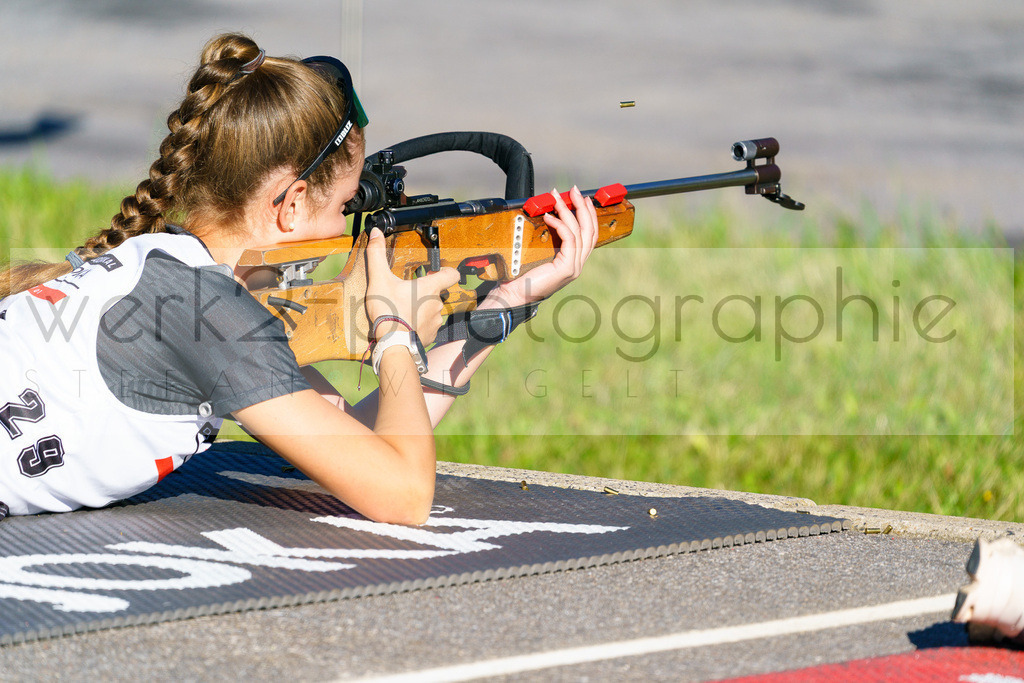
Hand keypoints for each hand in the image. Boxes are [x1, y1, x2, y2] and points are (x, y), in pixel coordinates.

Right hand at [364, 228, 458, 343]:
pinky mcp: (431, 335)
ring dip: (421, 309)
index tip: (435, 272)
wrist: (393, 343)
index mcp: (430, 287)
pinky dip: (419, 324)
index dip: (446, 271)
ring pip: (432, 310)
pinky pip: (428, 326)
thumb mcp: (379, 279)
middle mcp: (438, 303)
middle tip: (406, 293)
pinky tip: (405, 324)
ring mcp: (436, 320)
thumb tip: (376, 232)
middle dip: (424, 292)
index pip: (451, 274)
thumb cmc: (389, 310)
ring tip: (404, 310)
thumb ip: (377, 254)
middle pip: (437, 292)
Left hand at [485, 185, 598, 308]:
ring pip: (579, 232)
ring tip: (558, 197)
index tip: (581, 198)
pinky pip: (569, 239)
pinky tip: (549, 216)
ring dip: (568, 211)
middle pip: (590, 231)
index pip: (589, 234)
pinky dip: (560, 224)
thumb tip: (548, 215)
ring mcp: (574, 267)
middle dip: (583, 208)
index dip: (588, 214)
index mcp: (573, 261)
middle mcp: (577, 264)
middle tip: (576, 190)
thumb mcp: (539, 252)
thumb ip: (549, 239)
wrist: (513, 294)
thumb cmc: (520, 274)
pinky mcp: (567, 268)